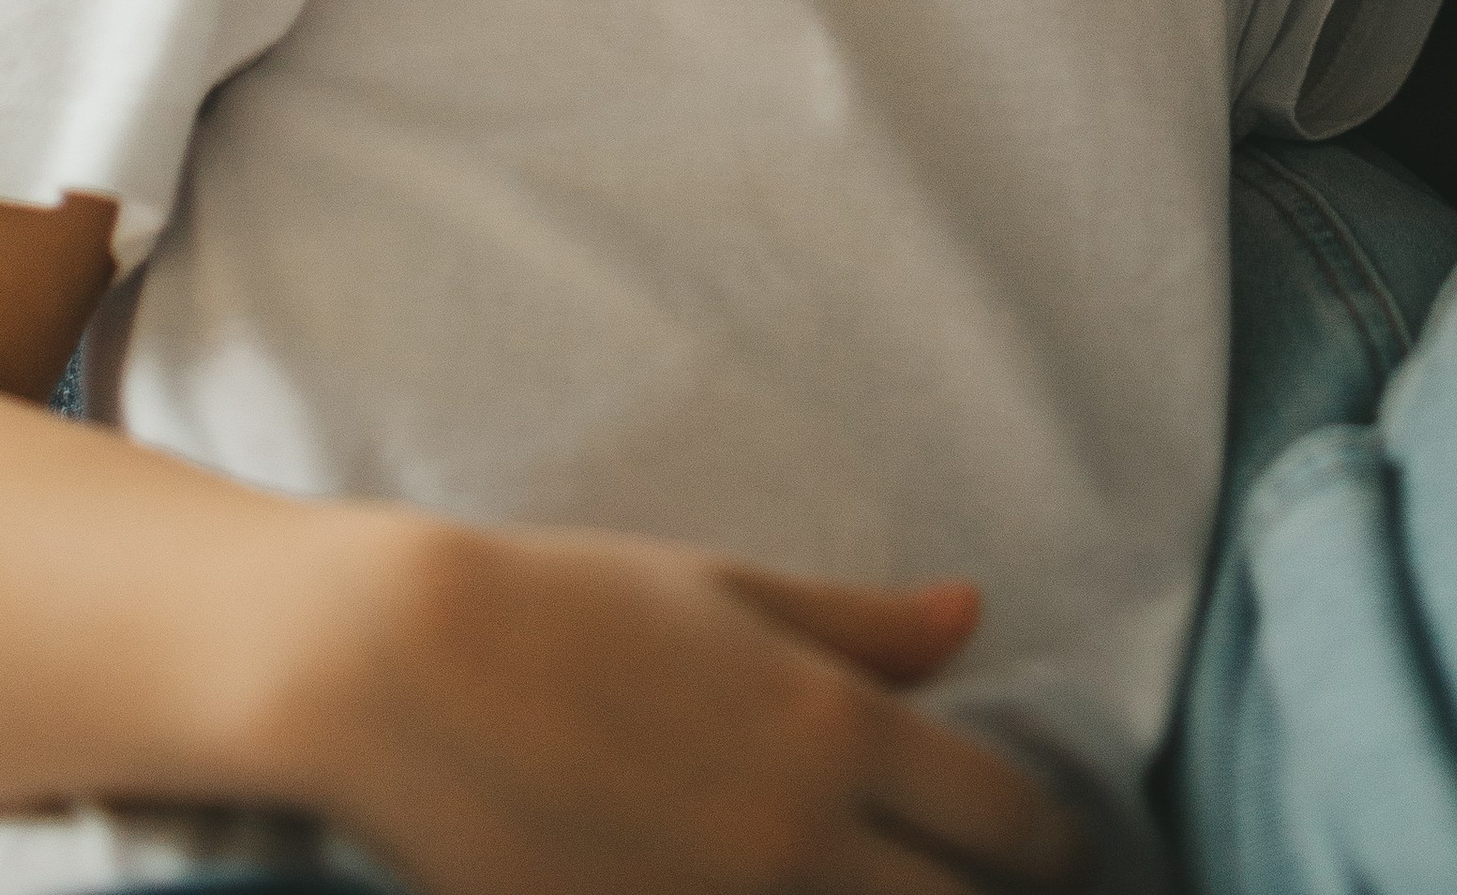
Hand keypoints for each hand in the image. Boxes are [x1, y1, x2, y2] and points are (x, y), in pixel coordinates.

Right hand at [287, 514, 1088, 894]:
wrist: (405, 670)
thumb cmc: (573, 605)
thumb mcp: (733, 591)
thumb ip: (865, 626)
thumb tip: (975, 615)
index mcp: (838, 731)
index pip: (1003, 819)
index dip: (1048, 845)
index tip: (1051, 851)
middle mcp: (799, 839)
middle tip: (972, 887)